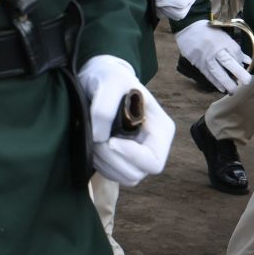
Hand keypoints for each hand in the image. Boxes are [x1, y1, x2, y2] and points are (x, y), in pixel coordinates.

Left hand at [77, 55, 175, 186]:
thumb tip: (99, 137)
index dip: (131, 156)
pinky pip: (113, 175)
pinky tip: (92, 146)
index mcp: (161, 130)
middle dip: (112, 159)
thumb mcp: (110, 81)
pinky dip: (100, 165)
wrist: (98, 78)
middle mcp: (153, 147)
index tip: (109, 141)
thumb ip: (104, 107)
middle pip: (137, 173)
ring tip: (93, 140)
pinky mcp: (122, 159)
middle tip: (96, 139)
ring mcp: (138, 156)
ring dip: (104, 163)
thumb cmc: (110, 77)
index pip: (153, 161)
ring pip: (125, 177)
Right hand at [174, 22, 252, 92]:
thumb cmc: (208, 32)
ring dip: (226, 82)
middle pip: (227, 62)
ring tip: (234, 90)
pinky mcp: (197, 62)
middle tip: (246, 81)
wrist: (187, 27)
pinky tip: (222, 88)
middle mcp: (214, 49)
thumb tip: (247, 61)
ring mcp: (205, 56)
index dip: (241, 61)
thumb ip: (235, 49)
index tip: (244, 66)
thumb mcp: (223, 36)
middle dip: (238, 73)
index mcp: (222, 40)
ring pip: (217, 71)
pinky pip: (208, 74)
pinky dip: (215, 82)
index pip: (235, 52)